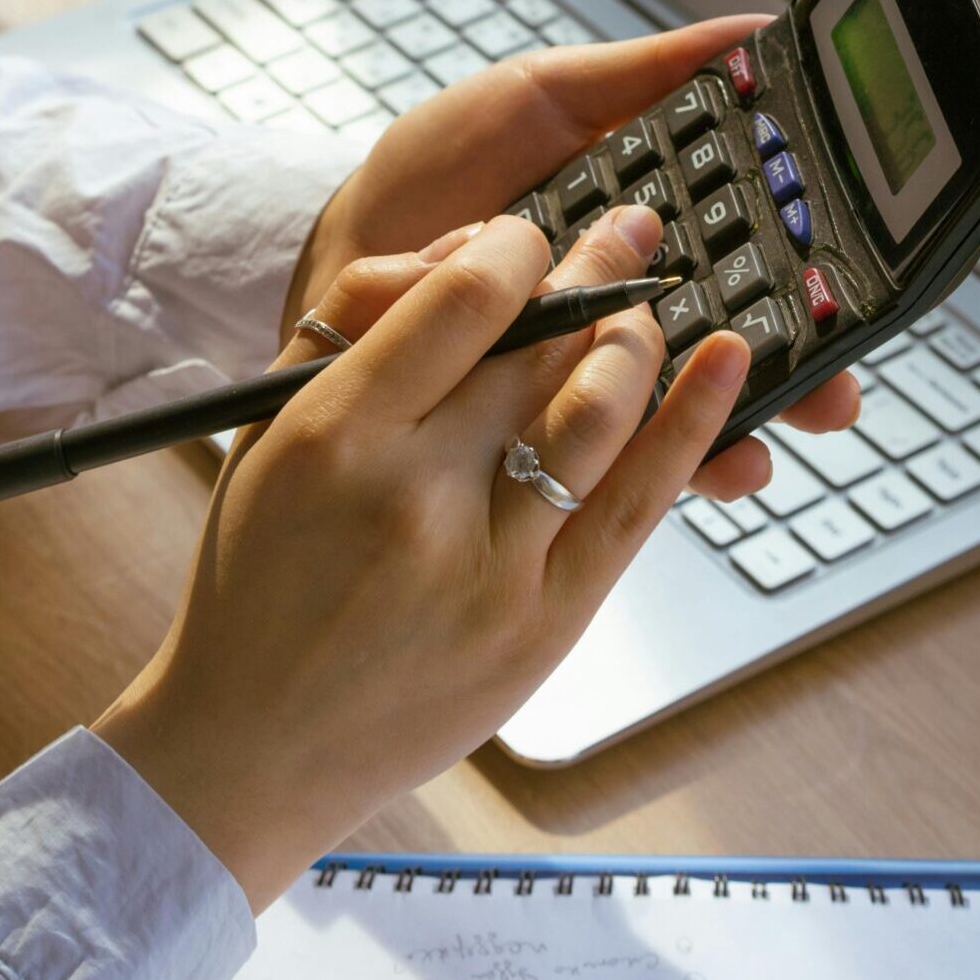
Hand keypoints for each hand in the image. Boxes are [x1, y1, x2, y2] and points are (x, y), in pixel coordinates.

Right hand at [96, 210, 750, 912]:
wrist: (252, 746)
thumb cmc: (256, 575)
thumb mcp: (269, 429)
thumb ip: (359, 324)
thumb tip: (473, 250)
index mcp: (336, 433)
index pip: (464, 298)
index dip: (517, 248)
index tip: (528, 237)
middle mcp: (416, 495)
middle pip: (540, 347)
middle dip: (594, 272)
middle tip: (623, 232)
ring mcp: (491, 568)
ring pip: (599, 411)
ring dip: (639, 336)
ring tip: (646, 300)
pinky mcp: (545, 626)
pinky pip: (639, 505)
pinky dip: (694, 423)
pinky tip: (726, 362)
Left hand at [285, 18, 858, 497]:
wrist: (338, 250)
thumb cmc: (433, 175)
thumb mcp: (539, 98)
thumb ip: (641, 75)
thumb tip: (752, 32)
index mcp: (643, 232)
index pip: (747, 253)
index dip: (803, 268)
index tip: (847, 280)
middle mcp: (626, 308)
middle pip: (736, 343)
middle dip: (799, 368)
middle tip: (836, 385)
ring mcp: (584, 373)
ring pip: (685, 410)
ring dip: (739, 427)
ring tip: (772, 433)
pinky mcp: (537, 429)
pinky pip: (607, 457)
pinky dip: (654, 466)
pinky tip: (697, 461)